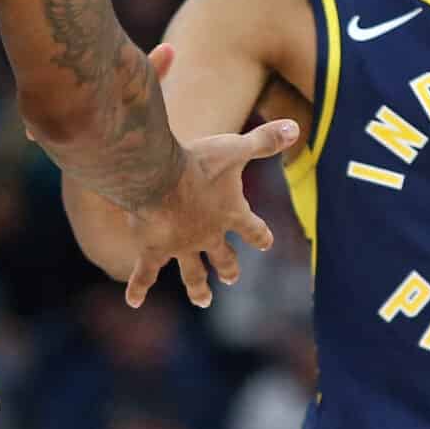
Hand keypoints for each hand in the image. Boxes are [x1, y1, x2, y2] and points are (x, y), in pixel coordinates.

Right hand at [120, 53, 297, 307]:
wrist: (158, 176)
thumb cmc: (198, 162)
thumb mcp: (234, 148)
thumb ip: (264, 141)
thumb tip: (295, 126)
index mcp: (230, 214)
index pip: (253, 229)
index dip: (260, 235)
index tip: (266, 243)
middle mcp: (208, 235)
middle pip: (223, 257)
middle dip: (228, 267)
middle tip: (231, 278)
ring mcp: (180, 246)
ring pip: (192, 273)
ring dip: (198, 287)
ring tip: (203, 301)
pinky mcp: (153, 250)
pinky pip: (145, 273)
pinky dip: (139, 288)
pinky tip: (134, 302)